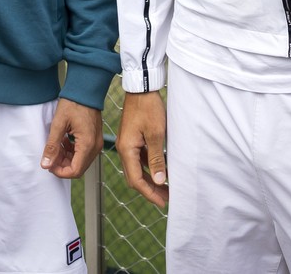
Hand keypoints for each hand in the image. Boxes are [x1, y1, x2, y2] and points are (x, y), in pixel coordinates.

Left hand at [40, 98, 101, 178]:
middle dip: (62, 165)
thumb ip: (52, 146)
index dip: (60, 172)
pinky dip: (72, 152)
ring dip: (67, 158)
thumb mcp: (58, 124)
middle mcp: (95, 146)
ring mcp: (96, 142)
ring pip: (81, 161)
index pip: (75, 171)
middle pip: (79, 168)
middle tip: (50, 155)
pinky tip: (64, 141)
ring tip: (56, 146)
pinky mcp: (94, 138)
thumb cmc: (73, 103)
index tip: (49, 164)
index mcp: (87, 144)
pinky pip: (84, 152)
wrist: (86, 89)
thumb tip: (46, 164)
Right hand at [116, 90, 168, 207]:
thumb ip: (157, 159)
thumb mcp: (156, 135)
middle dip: (150, 190)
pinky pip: (139, 159)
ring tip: (165, 188)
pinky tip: (161, 171)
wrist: (141, 89)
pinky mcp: (132, 139)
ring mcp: (127, 144)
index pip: (136, 180)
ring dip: (150, 180)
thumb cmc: (148, 108)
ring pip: (137, 169)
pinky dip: (149, 168)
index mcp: (126, 150)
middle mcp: (124, 149)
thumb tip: (160, 180)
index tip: (163, 202)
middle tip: (166, 199)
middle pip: (135, 177)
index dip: (150, 193)